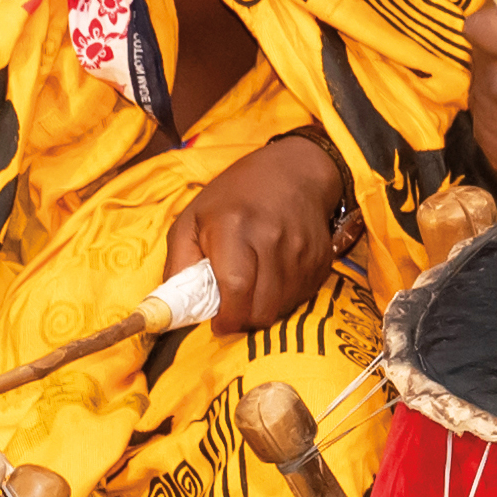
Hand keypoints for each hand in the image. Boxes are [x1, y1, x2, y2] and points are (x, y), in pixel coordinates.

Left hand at [166, 135, 345, 335]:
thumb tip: (174, 305)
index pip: (236, 288)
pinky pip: (303, 297)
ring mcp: (302, 251)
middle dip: (245, 320)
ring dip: (265, 310)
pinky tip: (273, 283)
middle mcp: (273, 240)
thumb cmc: (234, 195)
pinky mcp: (322, 259)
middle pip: (263, 306)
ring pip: (284, 306)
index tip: (218, 325)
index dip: (227, 316)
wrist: (295, 171)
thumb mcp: (192, 218)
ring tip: (252, 294)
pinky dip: (285, 299)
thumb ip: (179, 262)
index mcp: (234, 228)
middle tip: (234, 312)